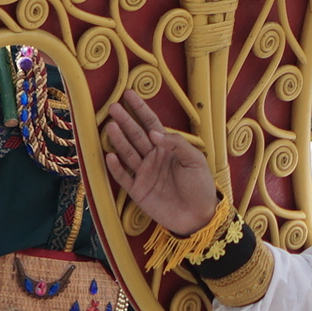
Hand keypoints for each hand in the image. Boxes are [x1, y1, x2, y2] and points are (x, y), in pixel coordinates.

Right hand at [100, 90, 219, 237]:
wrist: (198, 216)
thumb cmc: (200, 186)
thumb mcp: (195, 161)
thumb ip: (177, 144)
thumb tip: (154, 132)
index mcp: (167, 148)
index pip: (151, 123)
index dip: (140, 109)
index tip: (128, 94)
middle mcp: (153, 157)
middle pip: (136, 135)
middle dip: (125, 121)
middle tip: (112, 107)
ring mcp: (144, 173)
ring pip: (128, 153)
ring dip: (118, 140)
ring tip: (110, 127)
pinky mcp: (138, 191)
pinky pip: (123, 177)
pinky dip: (116, 168)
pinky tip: (110, 156)